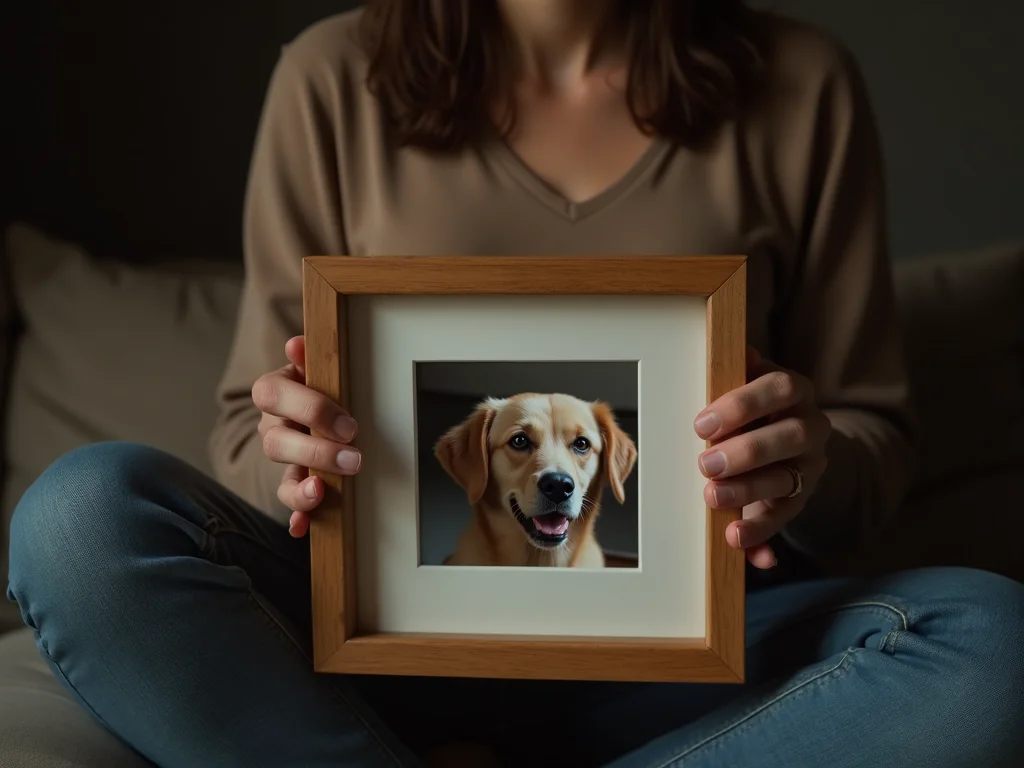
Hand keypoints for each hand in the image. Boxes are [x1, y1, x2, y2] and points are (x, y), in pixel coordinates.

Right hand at [252, 336, 361, 537]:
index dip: (309, 410)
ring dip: (302, 489)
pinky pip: (289, 503)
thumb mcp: (315, 368)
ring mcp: (282, 459)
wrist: (312, 409)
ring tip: (322, 493)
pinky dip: (297, 515)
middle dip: (316, 453)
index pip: (273, 395)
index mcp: (275, 392)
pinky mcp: (293, 483)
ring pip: (281, 476)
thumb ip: (309, 359)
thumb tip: (297, 345)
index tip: (348, 425)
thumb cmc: (319, 384)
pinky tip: (302, 527)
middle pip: (276, 443)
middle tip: (354, 459)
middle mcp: (273, 427)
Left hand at [693, 346, 830, 568]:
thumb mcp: (744, 386)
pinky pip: (784, 517)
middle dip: (746, 451)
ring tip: (712, 497)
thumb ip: (738, 374)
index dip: (743, 404)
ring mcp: (809, 465)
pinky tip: (735, 538)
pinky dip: (760, 531)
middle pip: (790, 437)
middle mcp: (811, 426)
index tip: (702, 423)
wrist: (784, 440)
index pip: (780, 388)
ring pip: (787, 479)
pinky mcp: (800, 499)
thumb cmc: (750, 408)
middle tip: (704, 464)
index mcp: (794, 390)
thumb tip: (742, 351)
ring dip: (748, 490)